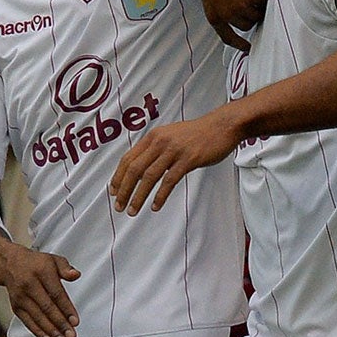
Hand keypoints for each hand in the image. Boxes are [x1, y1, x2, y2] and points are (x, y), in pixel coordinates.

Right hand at [0, 242, 80, 336]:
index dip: (66, 309)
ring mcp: (21, 297)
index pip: (56, 293)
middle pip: (47, 308)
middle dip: (60, 324)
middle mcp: (29, 284)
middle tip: (71, 335)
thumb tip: (75, 275)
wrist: (9, 264)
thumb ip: (66, 268)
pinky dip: (38, 331)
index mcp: (41, 271)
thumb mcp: (53, 259)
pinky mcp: (16, 306)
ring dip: (51, 331)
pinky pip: (27, 321)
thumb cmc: (35, 264)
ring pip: (37, 317)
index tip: (75, 321)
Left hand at [110, 111, 240, 215]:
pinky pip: (169, 180)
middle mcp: (160, 142)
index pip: (128, 158)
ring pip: (149, 177)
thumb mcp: (171, 135)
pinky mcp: (188, 159)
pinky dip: (160, 196)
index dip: (118, 177)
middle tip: (119, 206)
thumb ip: (156, 148)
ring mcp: (174, 150)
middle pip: (134, 169)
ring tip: (133, 210)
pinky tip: (155, 206)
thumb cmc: (197, 134)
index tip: (114, 192)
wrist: (222, 126)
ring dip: (139, 196)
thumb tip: (141, 167)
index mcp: (153, 136)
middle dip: (124, 190)